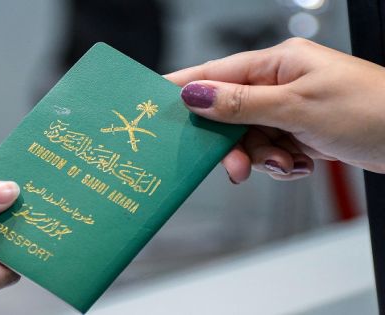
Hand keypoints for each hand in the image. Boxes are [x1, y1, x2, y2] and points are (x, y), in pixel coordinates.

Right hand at [165, 37, 384, 182]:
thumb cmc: (371, 110)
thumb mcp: (298, 107)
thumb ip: (241, 104)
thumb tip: (195, 94)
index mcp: (278, 63)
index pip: (217, 73)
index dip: (186, 88)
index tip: (155, 100)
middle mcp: (280, 83)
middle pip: (231, 114)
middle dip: (234, 143)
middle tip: (237, 167)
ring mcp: (290, 108)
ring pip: (250, 137)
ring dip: (263, 157)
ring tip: (286, 163)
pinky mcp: (300, 131)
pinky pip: (271, 150)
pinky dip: (281, 163)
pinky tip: (301, 164)